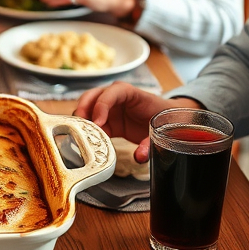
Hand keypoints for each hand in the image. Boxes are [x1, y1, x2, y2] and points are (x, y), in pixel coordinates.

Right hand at [74, 84, 195, 160]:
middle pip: (92, 96)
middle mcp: (115, 97)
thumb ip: (149, 143)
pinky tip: (87, 141)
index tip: (97, 122)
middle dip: (83, 109)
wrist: (168, 122)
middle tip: (80, 127)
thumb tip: (139, 156)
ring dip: (81, 120)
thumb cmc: (164, 118)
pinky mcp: (107, 121)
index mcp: (129, 93)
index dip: (101, 105)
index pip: (111, 93)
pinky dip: (86, 131)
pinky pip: (92, 123)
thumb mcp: (160, 130)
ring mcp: (109, 108)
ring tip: (80, 134)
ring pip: (87, 107)